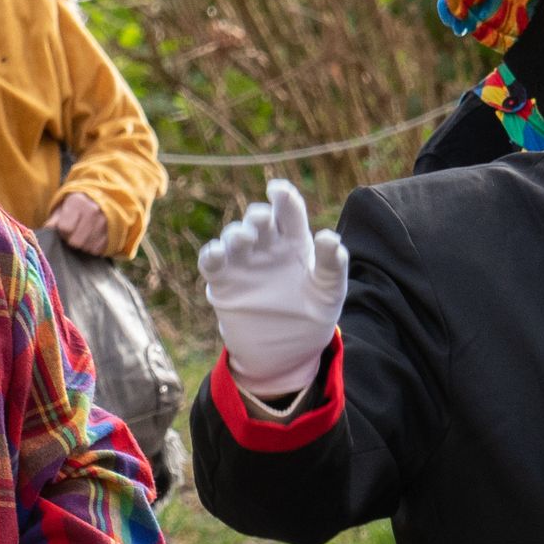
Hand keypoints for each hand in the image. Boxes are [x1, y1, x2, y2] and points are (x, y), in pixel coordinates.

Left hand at [45, 192, 112, 254]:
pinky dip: (91, 247)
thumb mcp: (61, 210)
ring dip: (82, 245)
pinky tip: (90, 239)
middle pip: (76, 241)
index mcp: (78, 202)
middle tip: (73, 234)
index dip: (62, 232)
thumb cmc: (74, 209)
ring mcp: (104, 223)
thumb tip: (47, 233)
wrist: (97, 202)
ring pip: (86, 247)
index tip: (64, 228)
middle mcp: (93, 211)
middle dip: (71, 240)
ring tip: (82, 235)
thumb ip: (52, 222)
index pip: (65, 228)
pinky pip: (97, 250)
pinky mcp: (112, 233)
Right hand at [198, 177, 347, 397]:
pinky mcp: (224, 282)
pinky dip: (211, 255)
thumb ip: (332, 264)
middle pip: (259, 220)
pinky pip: (212, 262)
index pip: (289, 211)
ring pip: (234, 236)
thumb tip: (330, 237)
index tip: (278, 191)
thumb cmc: (311, 314)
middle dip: (258, 215)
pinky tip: (216, 254)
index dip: (283, 197)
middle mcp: (267, 246)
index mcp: (294, 241)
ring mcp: (243, 263)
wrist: (287, 352)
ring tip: (244, 239)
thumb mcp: (329, 291)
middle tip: (263, 219)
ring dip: (236, 234)